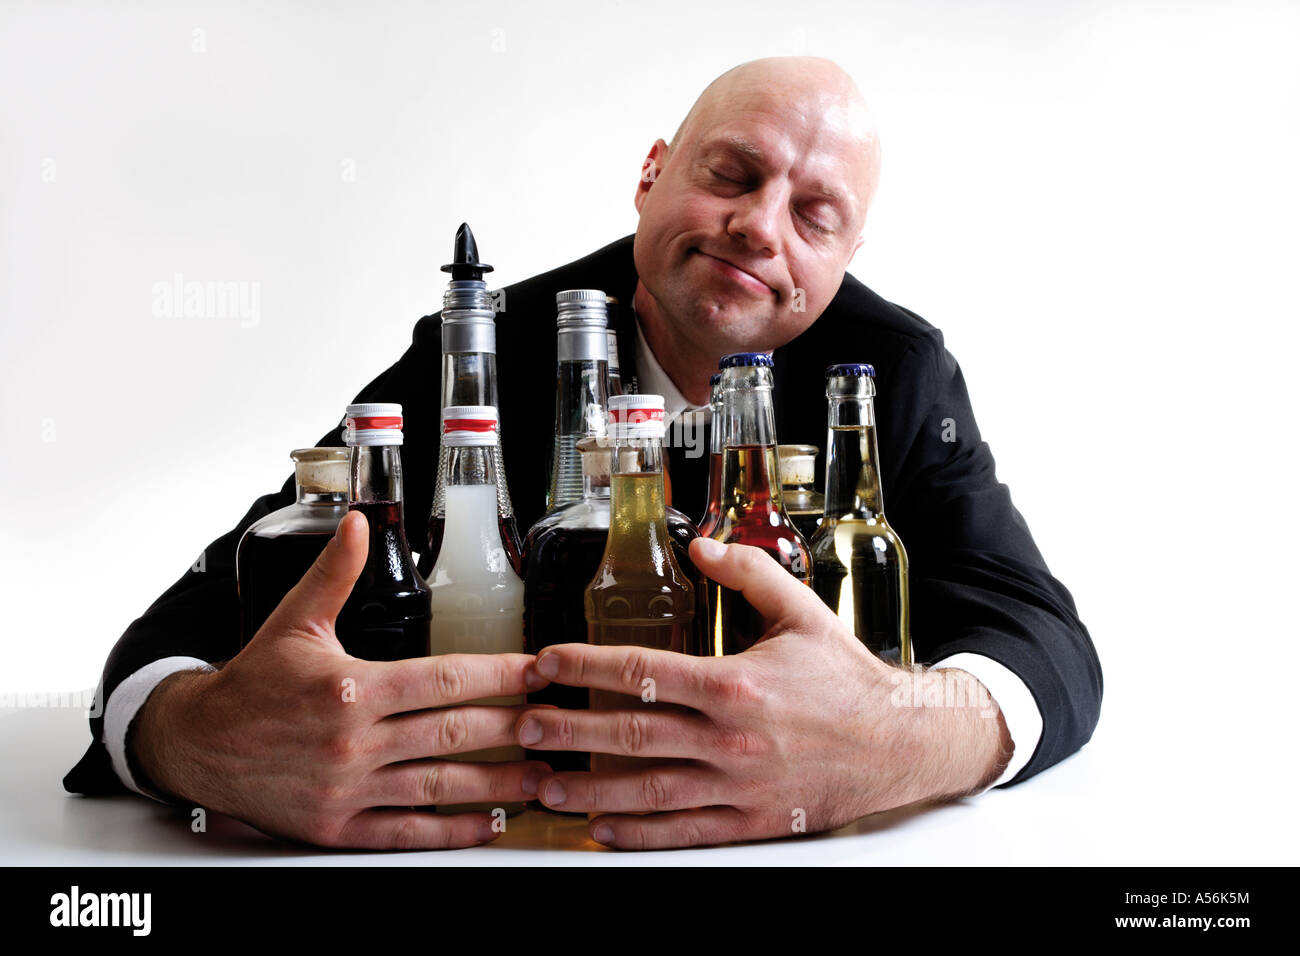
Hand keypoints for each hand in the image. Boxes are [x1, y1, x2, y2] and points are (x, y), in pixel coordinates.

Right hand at [131, 510, 550, 848]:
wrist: (197, 745)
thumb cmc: (252, 682)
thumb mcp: (294, 620)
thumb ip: (334, 572)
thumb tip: (359, 521)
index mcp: (352, 687)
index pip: (444, 679)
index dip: (500, 675)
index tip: (540, 672)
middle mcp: (354, 741)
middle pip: (453, 732)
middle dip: (514, 728)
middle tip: (558, 724)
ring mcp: (348, 789)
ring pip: (440, 786)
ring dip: (500, 783)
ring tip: (543, 776)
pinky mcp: (338, 827)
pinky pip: (406, 831)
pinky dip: (453, 830)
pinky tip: (490, 823)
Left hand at [514, 536, 1012, 849]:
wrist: (902, 742)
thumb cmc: (848, 679)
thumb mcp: (801, 612)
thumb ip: (748, 573)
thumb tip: (700, 545)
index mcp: (735, 685)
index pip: (644, 672)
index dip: (587, 666)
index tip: (547, 663)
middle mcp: (730, 740)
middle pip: (632, 735)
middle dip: (569, 730)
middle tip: (523, 727)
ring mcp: (738, 787)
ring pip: (649, 791)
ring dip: (590, 789)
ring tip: (545, 784)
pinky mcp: (751, 822)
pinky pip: (685, 833)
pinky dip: (640, 835)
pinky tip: (603, 830)